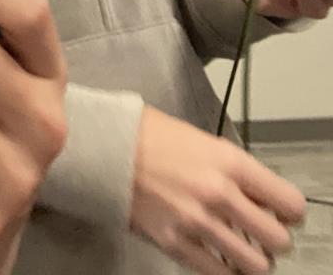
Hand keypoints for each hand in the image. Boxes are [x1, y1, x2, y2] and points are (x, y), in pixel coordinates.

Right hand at [131, 106, 304, 273]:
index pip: (289, 202)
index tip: (283, 213)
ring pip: (255, 265)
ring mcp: (196, 222)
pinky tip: (218, 255)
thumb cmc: (149, 135)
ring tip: (242, 247)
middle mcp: (218, 194)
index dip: (290, 211)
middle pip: (278, 239)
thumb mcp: (203, 140)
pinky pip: (218, 274)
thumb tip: (259, 198)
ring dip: (254, 259)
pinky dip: (225, 270)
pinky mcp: (174, 243)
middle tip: (264, 233)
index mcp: (228, 162)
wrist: (105, 146)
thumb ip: (234, 170)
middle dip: (275, 238)